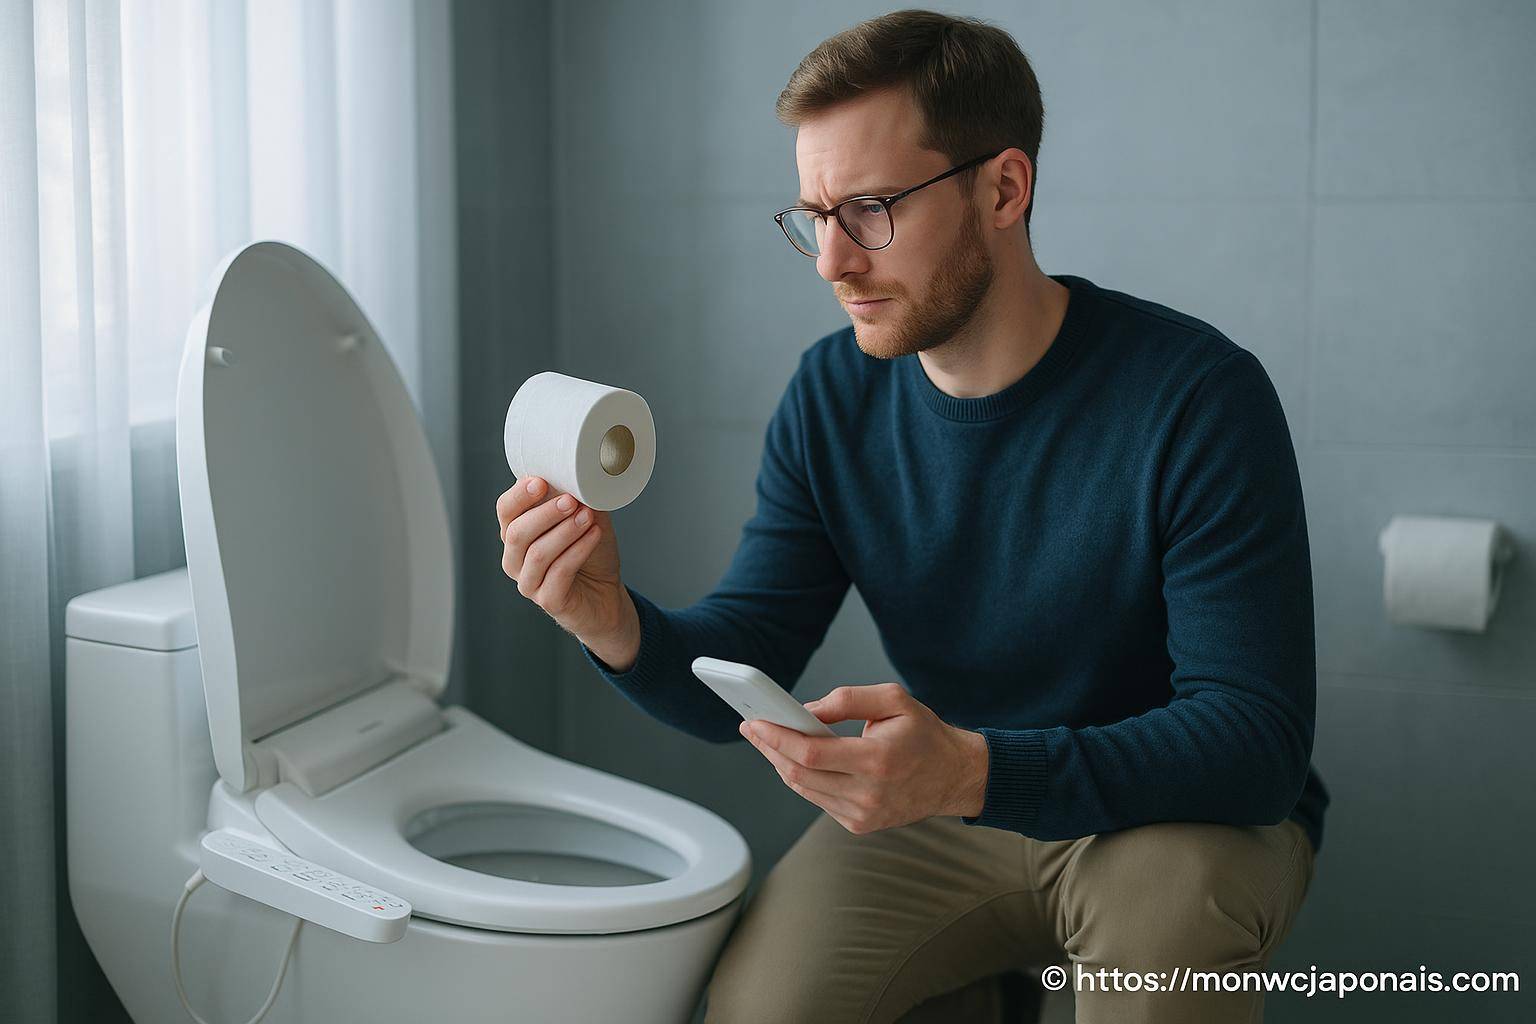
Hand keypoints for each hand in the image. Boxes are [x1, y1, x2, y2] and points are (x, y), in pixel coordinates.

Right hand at [496, 476, 625, 641]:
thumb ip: (574, 497)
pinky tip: (594, 536)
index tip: (541, 481)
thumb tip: (575, 473)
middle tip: (571, 501)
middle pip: (517, 533)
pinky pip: (558, 573)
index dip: (519, 495)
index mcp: (516, 533)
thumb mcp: (584, 517)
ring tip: (588, 517)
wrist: (607, 593)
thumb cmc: (590, 553)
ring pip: (537, 554)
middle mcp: (515, 559)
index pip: (505, 510)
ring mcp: (529, 582)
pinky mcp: (548, 601)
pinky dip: (577, 551)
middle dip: (545, 513)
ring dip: (565, 531)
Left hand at [739, 682, 989, 834]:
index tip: (755, 722)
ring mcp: (863, 815)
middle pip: (799, 774)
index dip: (777, 737)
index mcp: (878, 760)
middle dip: (769, 749)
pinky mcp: (860, 825)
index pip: (811, 753)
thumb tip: (805, 710)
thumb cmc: (924, 734)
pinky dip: (802, 778)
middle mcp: (869, 793)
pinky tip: (792, 759)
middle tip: (751, 728)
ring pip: (804, 789)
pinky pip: (818, 800)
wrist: (954, 777)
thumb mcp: (894, 700)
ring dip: (780, 764)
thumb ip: (848, 699)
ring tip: (766, 740)